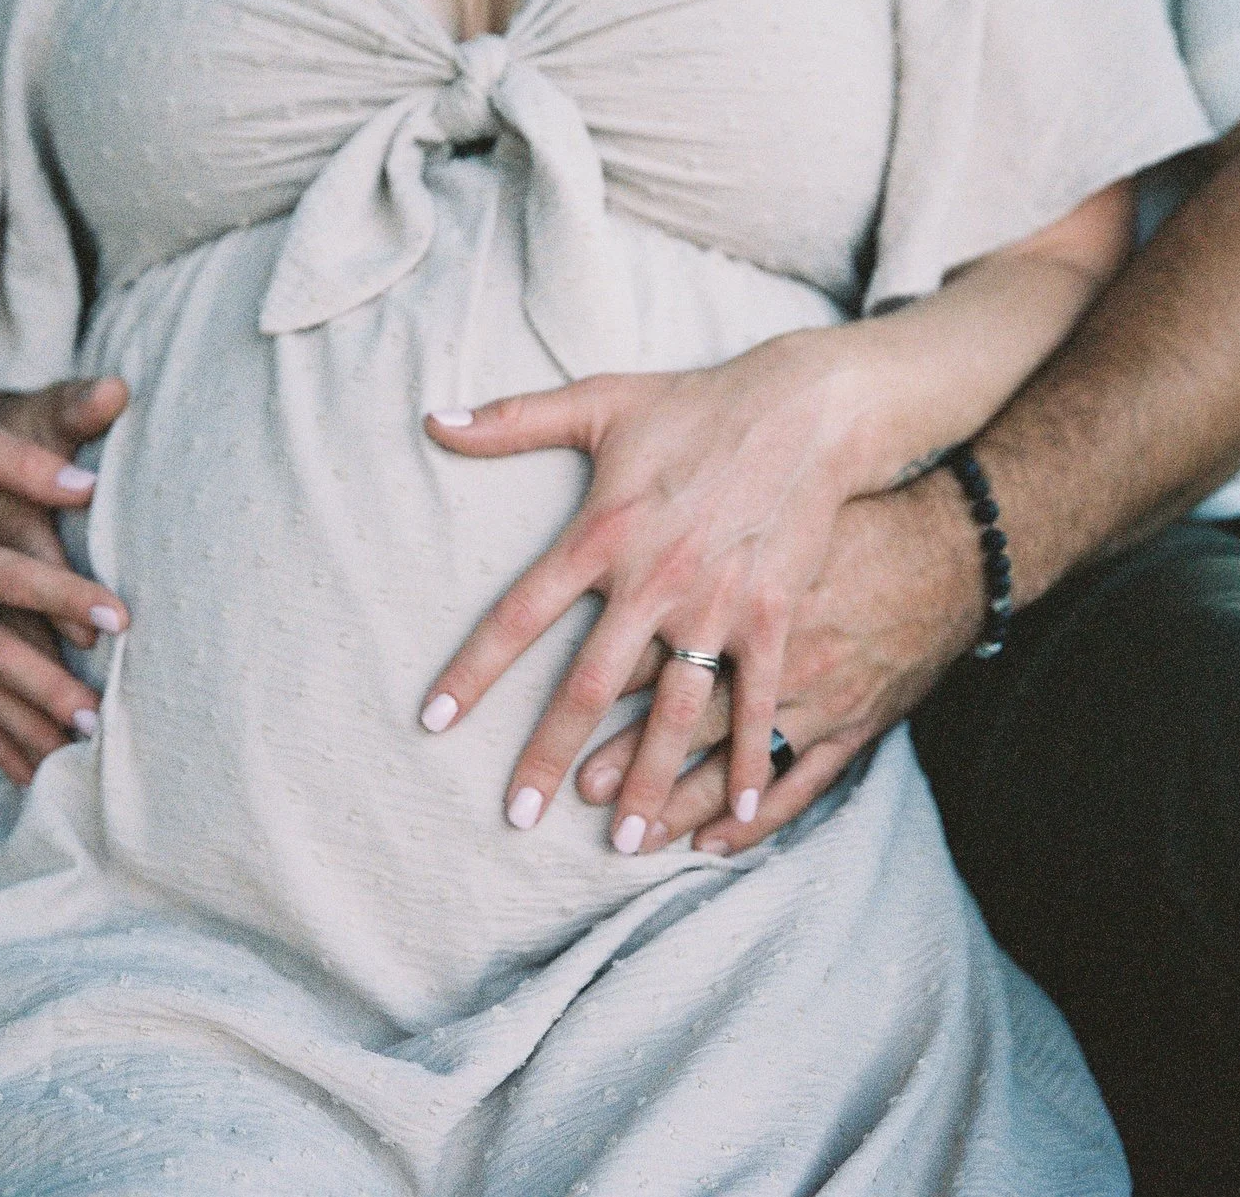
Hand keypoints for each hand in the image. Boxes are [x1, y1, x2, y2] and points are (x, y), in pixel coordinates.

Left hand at [418, 330, 909, 852]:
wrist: (806, 408)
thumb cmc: (698, 406)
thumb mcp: (601, 401)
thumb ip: (513, 419)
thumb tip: (432, 420)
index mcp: (601, 533)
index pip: (519, 612)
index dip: (474, 669)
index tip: (434, 721)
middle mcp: (654, 578)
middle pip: (588, 683)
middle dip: (551, 754)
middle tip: (520, 816)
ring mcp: (717, 603)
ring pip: (673, 709)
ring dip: (647, 776)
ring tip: (624, 838)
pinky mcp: (774, 615)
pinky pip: (756, 701)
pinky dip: (746, 759)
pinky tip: (732, 813)